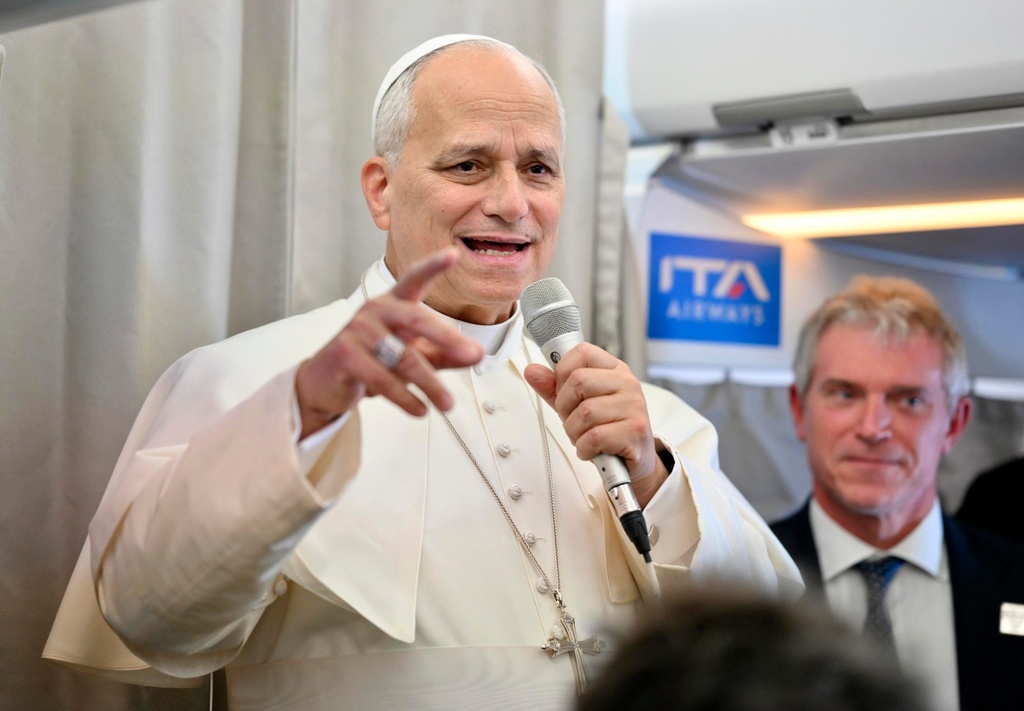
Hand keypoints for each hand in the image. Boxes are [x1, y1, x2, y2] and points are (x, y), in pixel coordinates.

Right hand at [295, 248, 483, 438]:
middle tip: (473, 354)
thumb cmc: (371, 361)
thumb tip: (476, 354)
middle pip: (417, 319)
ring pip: (404, 358)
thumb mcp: (412, 355)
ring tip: (447, 404)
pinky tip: (420, 409)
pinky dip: (405, 397)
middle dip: (448, 338)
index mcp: (394, 303)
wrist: (325, 383)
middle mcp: (376, 310)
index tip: (453, 254)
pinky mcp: (345, 355)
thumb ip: (443, 353)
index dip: (433, 266)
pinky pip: (383, 378)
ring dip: (430, 384)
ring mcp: (358, 331)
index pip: (415, 279)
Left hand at [524, 343, 667, 506]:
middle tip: (573, 420)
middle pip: (578, 381)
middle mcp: (627, 383)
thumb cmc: (607, 428)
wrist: (635, 460)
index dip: (562, 372)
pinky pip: (594, 437)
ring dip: (574, 432)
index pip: (582, 352)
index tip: (563, 391)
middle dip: (565, 407)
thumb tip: (531, 371)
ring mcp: (634, 406)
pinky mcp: (635, 431)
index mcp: (614, 369)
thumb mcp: (577, 404)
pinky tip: (591, 450)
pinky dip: (584, 448)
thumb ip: (554, 388)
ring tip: (584, 437)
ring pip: (584, 412)